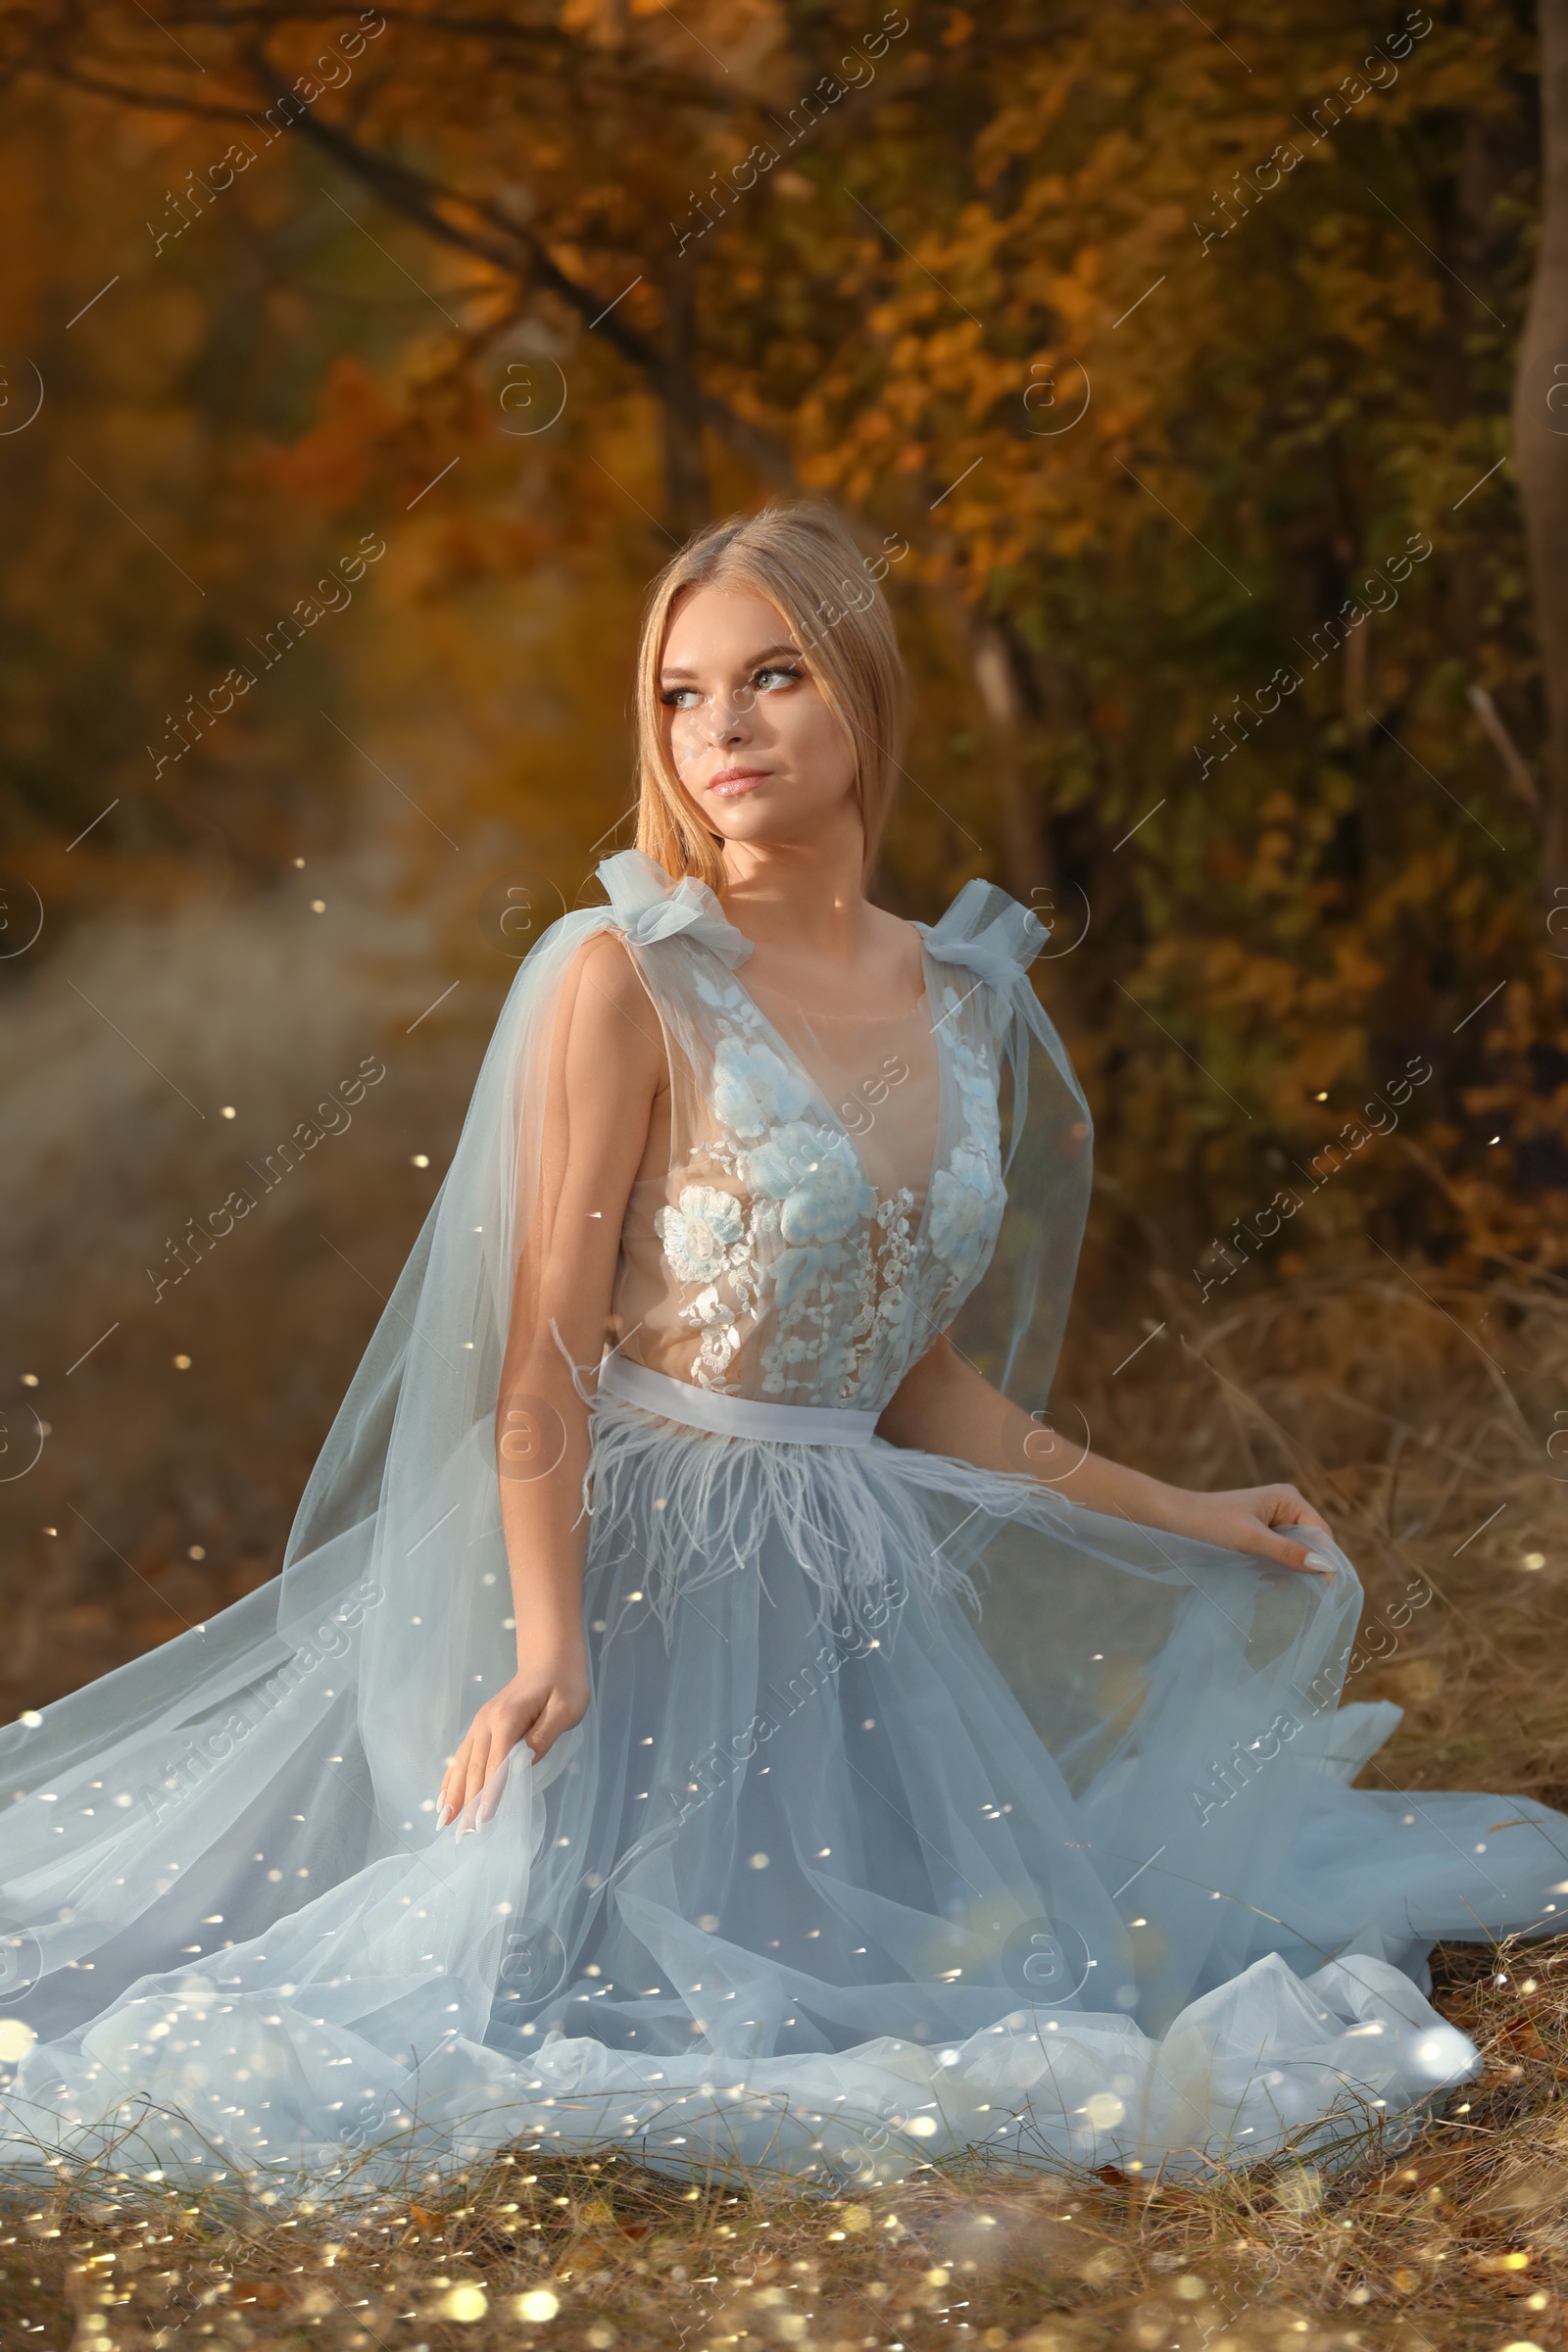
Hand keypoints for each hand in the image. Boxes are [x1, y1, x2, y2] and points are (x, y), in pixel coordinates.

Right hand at [437, 1645, 588, 1830]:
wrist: (549, 1658)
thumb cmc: (563, 1683)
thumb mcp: (566, 1709)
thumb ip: (544, 1735)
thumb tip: (524, 1762)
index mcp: (508, 1718)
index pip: (497, 1763)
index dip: (490, 1793)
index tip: (483, 1821)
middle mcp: (487, 1722)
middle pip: (475, 1768)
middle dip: (467, 1803)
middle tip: (461, 1835)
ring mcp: (480, 1724)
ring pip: (463, 1764)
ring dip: (453, 1793)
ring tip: (443, 1822)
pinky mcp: (481, 1726)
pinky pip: (462, 1756)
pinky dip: (452, 1778)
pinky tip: (444, 1797)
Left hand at [1158, 1481, 1337, 1576]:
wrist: (1174, 1520)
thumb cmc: (1210, 1524)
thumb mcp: (1250, 1539)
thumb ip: (1286, 1552)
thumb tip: (1324, 1566)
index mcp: (1288, 1499)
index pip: (1320, 1532)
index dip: (1324, 1559)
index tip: (1323, 1588)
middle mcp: (1285, 1507)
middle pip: (1311, 1543)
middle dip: (1303, 1565)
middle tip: (1289, 1587)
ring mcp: (1273, 1521)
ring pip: (1296, 1552)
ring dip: (1288, 1570)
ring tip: (1269, 1582)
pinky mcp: (1261, 1535)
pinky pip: (1280, 1555)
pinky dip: (1276, 1569)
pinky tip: (1263, 1579)